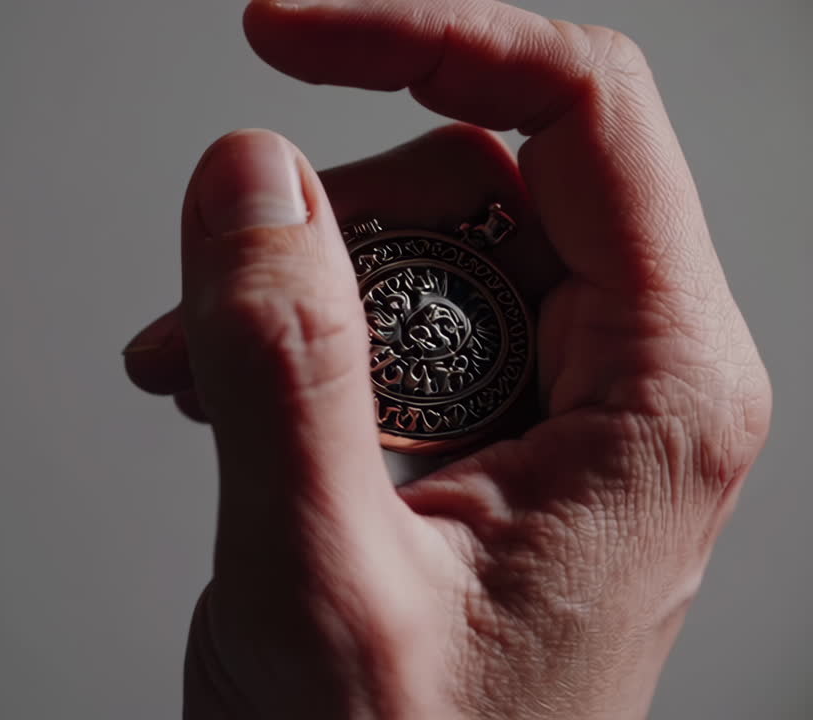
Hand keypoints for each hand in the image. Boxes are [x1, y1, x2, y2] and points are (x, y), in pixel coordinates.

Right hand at [123, 1, 770, 716]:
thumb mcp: (321, 576)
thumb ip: (285, 364)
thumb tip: (251, 174)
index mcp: (657, 392)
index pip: (578, 112)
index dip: (425, 39)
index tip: (281, 32)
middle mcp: (629, 376)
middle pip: (484, 169)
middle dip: (327, 209)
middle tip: (212, 299)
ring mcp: (560, 403)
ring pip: (423, 235)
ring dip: (291, 278)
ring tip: (189, 369)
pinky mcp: (491, 430)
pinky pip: (393, 312)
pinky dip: (291, 328)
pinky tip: (211, 390)